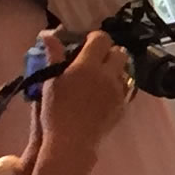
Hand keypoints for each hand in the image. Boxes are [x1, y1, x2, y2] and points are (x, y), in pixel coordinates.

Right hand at [37, 33, 131, 158]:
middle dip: (108, 52)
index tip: (85, 44)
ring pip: (124, 70)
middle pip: (119, 52)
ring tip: (99, 78)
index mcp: (88, 65)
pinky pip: (125, 87)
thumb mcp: (51, 80)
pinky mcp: (123, 104)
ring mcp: (119, 90)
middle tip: (94, 60)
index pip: (101, 38)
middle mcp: (108, 74)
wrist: (72, 141)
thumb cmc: (55, 110)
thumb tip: (49, 34)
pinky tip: (103, 94)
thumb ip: (54, 55)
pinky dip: (117, 85)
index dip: (94, 38)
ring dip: (114, 69)